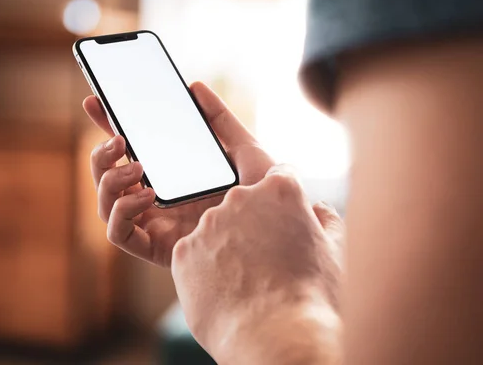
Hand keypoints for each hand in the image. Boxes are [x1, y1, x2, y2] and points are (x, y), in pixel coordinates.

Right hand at [82, 82, 274, 266]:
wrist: (276, 236)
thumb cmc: (262, 200)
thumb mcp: (244, 150)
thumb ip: (221, 119)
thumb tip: (195, 87)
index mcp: (170, 178)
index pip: (128, 152)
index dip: (107, 127)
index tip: (95, 102)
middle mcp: (156, 201)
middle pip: (107, 178)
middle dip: (101, 155)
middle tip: (120, 140)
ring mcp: (153, 225)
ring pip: (105, 204)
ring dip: (110, 181)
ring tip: (138, 168)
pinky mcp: (155, 249)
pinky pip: (118, 234)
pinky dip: (121, 211)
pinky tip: (146, 196)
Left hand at [171, 165, 343, 363]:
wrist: (276, 340)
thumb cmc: (312, 299)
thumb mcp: (335, 253)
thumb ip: (326, 220)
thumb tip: (319, 208)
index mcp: (280, 191)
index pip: (280, 177)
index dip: (284, 202)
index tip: (283, 220)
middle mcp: (239, 198)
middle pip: (243, 204)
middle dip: (253, 226)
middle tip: (266, 262)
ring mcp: (207, 225)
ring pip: (216, 231)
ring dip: (227, 249)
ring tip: (245, 284)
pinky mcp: (183, 252)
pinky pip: (194, 255)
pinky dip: (205, 270)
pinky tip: (224, 292)